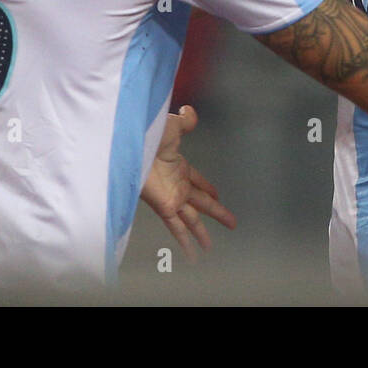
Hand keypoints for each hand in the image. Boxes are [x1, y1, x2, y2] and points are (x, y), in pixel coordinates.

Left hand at [140, 105, 236, 261]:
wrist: (136, 147)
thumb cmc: (152, 136)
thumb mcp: (173, 126)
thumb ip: (185, 121)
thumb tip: (190, 112)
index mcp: (181, 168)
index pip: (198, 181)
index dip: (208, 188)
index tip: (217, 195)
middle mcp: (178, 186)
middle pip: (202, 203)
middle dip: (217, 212)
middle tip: (231, 222)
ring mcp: (173, 198)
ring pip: (193, 220)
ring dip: (201, 234)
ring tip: (209, 248)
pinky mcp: (165, 207)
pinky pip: (178, 228)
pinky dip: (185, 242)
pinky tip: (192, 256)